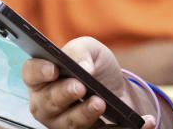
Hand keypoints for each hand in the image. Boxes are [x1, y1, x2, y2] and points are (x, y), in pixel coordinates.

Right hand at [21, 36, 157, 128]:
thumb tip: (82, 66)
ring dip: (85, 115)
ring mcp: (63, 123)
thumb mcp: (90, 49)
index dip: (39, 71)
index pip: (30, 74)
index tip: (53, 69)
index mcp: (42, 78)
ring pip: (69, 124)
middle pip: (47, 103)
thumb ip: (81, 51)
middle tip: (80, 86)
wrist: (114, 87)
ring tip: (101, 103)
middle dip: (63, 95)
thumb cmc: (93, 65)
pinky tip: (142, 123)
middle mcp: (47, 104)